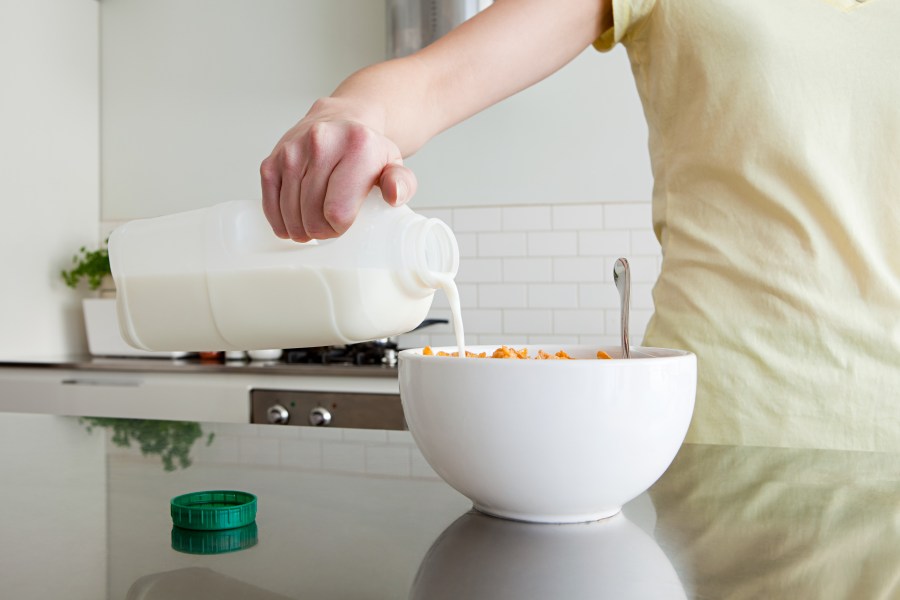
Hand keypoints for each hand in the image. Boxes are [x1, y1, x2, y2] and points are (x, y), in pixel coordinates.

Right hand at [260, 112, 416, 241]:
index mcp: (357, 146)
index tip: (345, 222)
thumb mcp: (394, 166)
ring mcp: (292, 150)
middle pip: (312, 215)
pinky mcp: (272, 159)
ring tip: (313, 223)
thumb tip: (394, 196)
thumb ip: (402, 183)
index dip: (340, 227)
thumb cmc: (367, 151)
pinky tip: (292, 221)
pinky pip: (270, 203)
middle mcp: (321, 143)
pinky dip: (280, 220)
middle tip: (329, 225)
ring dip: (300, 228)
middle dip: (321, 230)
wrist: (341, 121)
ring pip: (290, 213)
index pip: (338, 211)